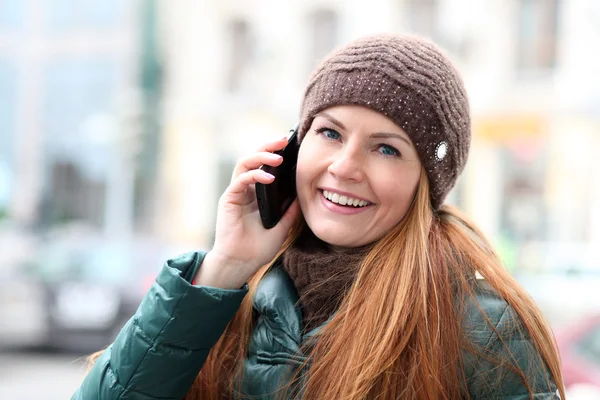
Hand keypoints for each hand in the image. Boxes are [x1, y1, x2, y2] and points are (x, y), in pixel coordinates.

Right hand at [195, 136, 300, 288]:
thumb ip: (290, 212)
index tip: (292, 147)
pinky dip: (255, 175)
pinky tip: (269, 177)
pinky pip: (240, 180)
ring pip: (244, 163)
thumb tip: (302, 196)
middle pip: (253, 159)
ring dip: (261, 156)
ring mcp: (236, 193)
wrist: (240, 264)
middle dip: (268, 147)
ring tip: (278, 156)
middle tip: (284, 140)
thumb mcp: (282, 228)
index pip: (264, 167)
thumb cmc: (257, 249)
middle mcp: (245, 190)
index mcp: (256, 195)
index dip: (275, 154)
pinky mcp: (229, 199)